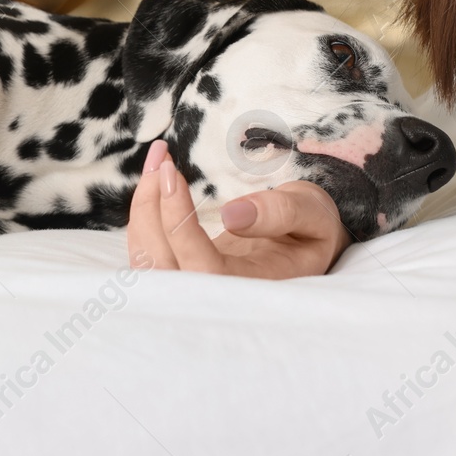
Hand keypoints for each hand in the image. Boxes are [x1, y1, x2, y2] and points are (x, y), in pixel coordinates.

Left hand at [126, 139, 351, 278]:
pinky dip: (142, 214)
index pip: (204, 269)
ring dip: (141, 208)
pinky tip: (156, 179)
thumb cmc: (311, 231)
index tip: (173, 173)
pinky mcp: (179, 273)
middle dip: (149, 209)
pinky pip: (146, 252)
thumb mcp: (314, 216)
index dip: (179, 224)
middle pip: (162, 269)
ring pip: (146, 263)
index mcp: (257, 290)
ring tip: (159, 160)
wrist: (303, 247)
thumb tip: (232, 215)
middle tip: (163, 158)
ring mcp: (194, 289)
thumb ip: (282, 213)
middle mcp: (219, 298)